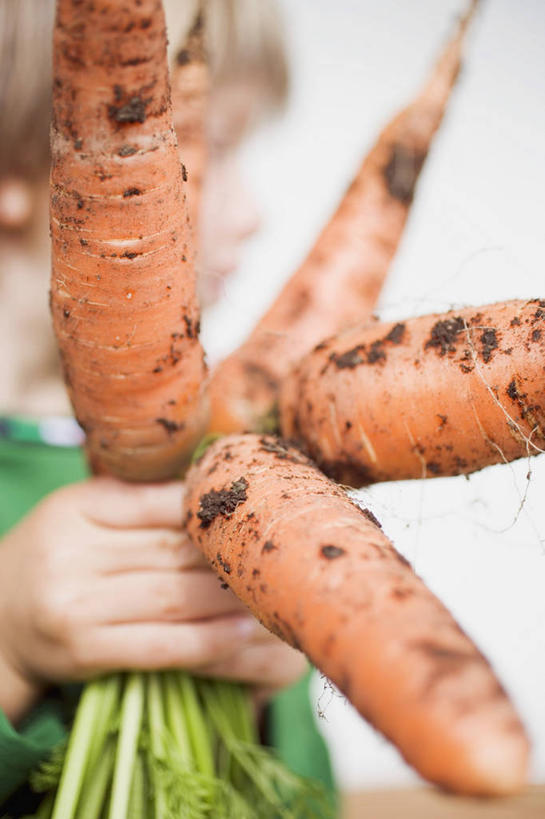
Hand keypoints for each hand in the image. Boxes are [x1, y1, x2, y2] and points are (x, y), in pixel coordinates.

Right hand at [0, 478, 304, 723]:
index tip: (257, 513)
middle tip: (281, 556)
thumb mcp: (83, 513)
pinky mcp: (86, 651)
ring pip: (176, 597)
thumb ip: (140, 499)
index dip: (212, 511)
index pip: (160, 503)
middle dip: (231, 557)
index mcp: (77, 507)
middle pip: (174, 551)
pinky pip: (164, 644)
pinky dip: (210, 639)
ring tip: (274, 593)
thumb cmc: (56, 556)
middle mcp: (72, 553)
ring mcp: (77, 605)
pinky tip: (245, 631)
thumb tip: (217, 485)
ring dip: (232, 599)